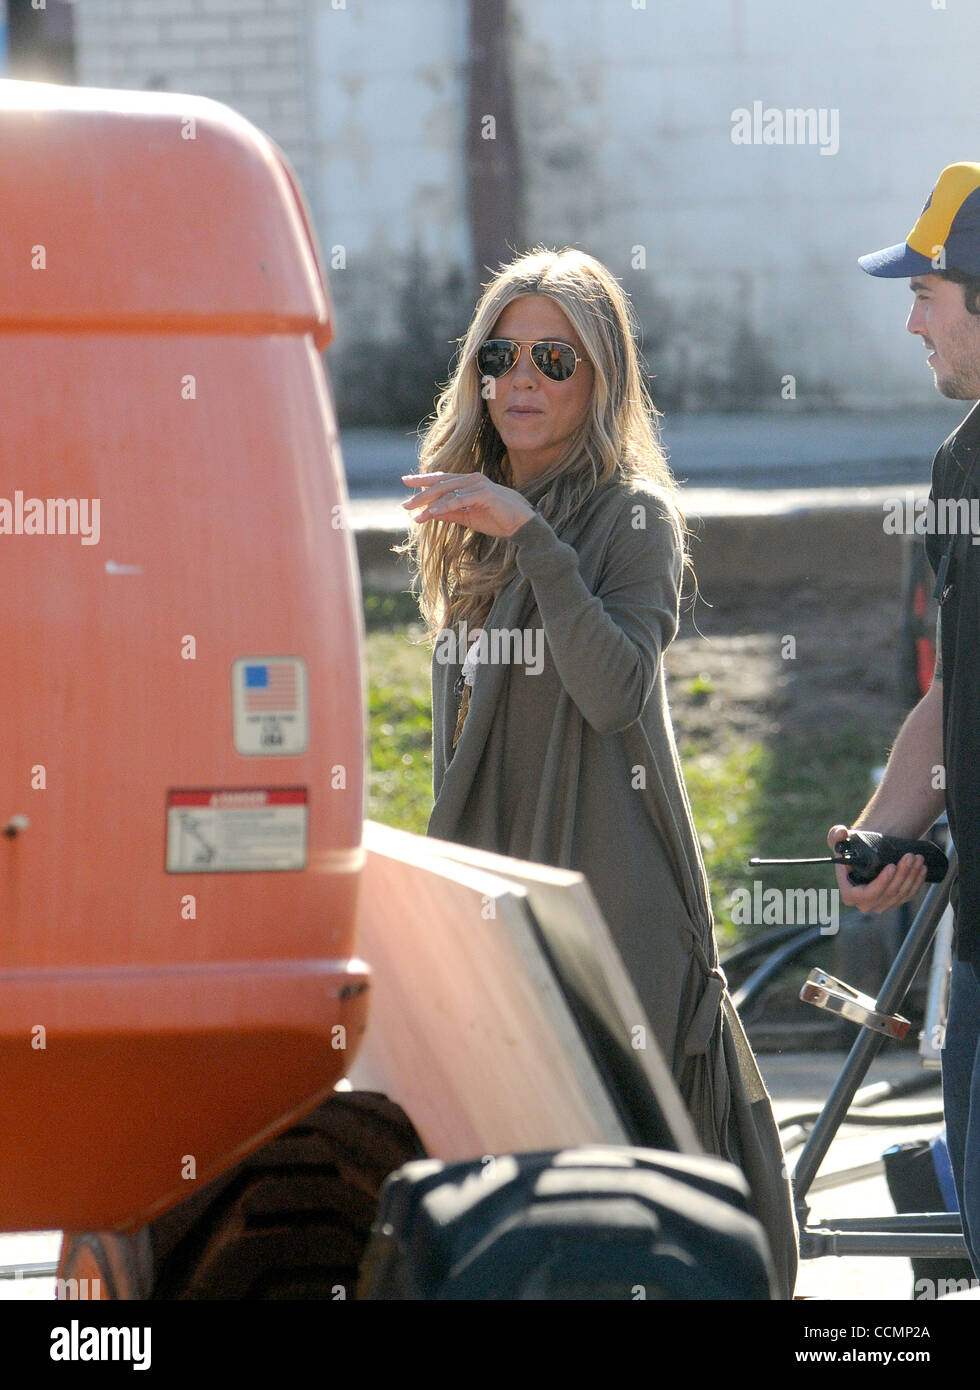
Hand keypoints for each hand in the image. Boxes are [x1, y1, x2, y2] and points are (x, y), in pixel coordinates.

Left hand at [401, 472, 534, 538]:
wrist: (522, 525)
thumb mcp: (468, 517)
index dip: (423, 480)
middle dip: (421, 494)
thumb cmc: (497, 520)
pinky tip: (431, 513)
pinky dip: (444, 506)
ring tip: (414, 513)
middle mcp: (472, 479)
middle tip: (405, 505)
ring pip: (447, 491)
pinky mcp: (484, 494)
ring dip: (429, 503)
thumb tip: (429, 513)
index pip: (442, 479)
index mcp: (469, 483)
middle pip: (441, 484)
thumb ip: (450, 513)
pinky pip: (459, 500)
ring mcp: (478, 484)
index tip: (405, 481)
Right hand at [826, 823, 926, 913]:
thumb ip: (836, 835)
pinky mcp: (895, 901)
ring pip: (901, 893)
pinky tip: (922, 868)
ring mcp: (882, 904)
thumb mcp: (839, 839)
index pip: (868, 894)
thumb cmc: (851, 847)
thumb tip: (842, 833)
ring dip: (912, 876)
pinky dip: (917, 882)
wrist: (866, 851)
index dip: (881, 883)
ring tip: (917, 857)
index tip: (891, 866)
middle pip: (888, 894)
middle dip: (902, 875)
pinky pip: (909, 894)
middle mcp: (866, 903)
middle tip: (909, 856)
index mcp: (850, 894)